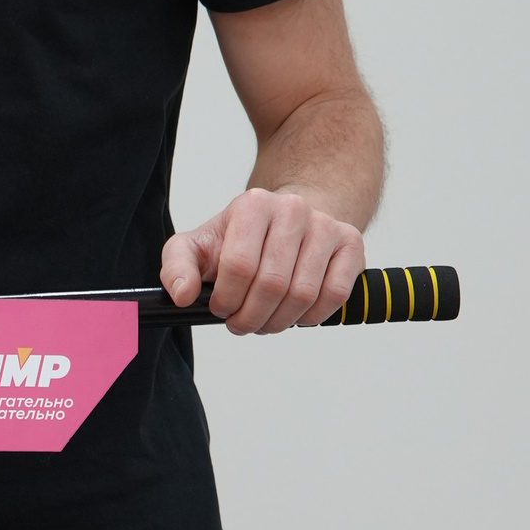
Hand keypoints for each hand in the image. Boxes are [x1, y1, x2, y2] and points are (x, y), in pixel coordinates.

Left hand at [159, 188, 365, 333]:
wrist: (291, 219)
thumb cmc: (242, 238)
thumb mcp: (200, 245)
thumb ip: (178, 267)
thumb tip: (182, 296)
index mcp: (253, 205)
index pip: (239, 266)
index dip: (227, 300)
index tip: (221, 309)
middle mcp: (293, 209)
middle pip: (272, 284)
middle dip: (251, 317)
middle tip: (242, 324)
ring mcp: (326, 226)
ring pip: (303, 294)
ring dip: (279, 321)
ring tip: (266, 320)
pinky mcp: (351, 244)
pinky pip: (335, 295)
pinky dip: (312, 317)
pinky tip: (295, 314)